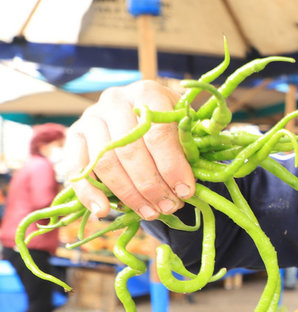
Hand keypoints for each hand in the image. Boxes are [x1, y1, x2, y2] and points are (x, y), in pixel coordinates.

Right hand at [63, 80, 194, 220]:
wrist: (140, 116)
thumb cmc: (171, 126)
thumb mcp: (187, 125)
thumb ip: (194, 143)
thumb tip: (204, 173)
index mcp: (148, 92)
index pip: (159, 133)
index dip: (173, 166)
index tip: (186, 191)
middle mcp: (115, 100)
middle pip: (131, 150)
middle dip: (152, 185)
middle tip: (169, 207)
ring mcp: (91, 117)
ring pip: (106, 162)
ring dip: (129, 194)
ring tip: (150, 213)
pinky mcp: (74, 135)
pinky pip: (77, 168)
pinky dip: (88, 193)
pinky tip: (103, 211)